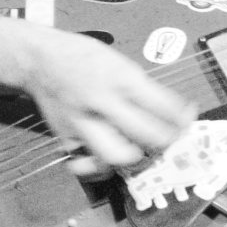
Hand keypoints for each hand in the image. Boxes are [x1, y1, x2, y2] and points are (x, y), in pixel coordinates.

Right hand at [17, 25, 196, 173]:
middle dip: (166, 142)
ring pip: (117, 156)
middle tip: (169, 140)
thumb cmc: (85, 59)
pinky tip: (109, 159)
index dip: (183, 118)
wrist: (38, 59)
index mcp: (120, 78)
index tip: (187, 121)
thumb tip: (179, 113)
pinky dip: (102, 167)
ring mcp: (82, 123)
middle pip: (147, 136)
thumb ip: (147, 90)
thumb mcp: (122, 63)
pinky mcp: (66, 138)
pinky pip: (89, 164)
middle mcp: (101, 101)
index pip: (164, 107)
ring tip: (140, 151)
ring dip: (135, 158)